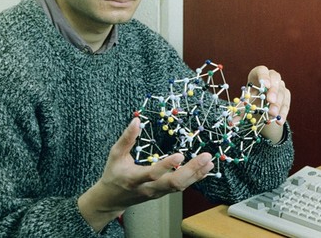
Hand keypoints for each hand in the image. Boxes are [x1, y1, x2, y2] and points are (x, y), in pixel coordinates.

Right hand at [77, 118, 213, 231]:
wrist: (111, 200)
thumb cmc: (113, 174)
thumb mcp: (115, 155)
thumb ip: (126, 139)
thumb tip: (137, 120)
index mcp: (134, 178)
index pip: (152, 174)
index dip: (166, 166)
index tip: (180, 156)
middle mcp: (148, 188)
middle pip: (173, 183)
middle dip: (191, 171)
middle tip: (205, 157)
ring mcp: (157, 193)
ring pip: (179, 187)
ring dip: (196, 174)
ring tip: (209, 162)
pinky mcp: (163, 193)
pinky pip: (181, 187)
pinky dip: (194, 178)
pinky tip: (205, 170)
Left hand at [247, 66, 290, 142]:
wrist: (261, 104)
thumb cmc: (251, 98)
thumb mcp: (245, 103)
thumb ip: (240, 110)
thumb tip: (233, 121)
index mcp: (259, 74)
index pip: (262, 71)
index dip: (264, 76)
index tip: (265, 85)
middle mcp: (272, 77)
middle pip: (275, 80)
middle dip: (273, 91)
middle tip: (270, 101)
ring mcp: (280, 86)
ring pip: (282, 92)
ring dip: (278, 104)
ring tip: (272, 114)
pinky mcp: (286, 96)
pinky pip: (286, 103)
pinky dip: (283, 113)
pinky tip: (279, 121)